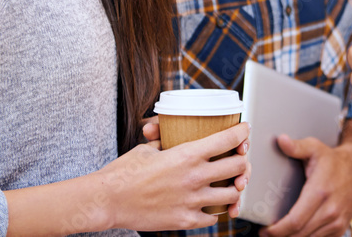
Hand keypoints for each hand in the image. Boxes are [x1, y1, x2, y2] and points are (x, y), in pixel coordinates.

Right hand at [96, 121, 251, 231]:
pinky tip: (210, 205)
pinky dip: (214, 210)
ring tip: (230, 185)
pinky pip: (212, 217)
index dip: (242, 132)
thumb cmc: (124, 172)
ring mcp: (192, 201)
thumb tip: (170, 133)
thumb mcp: (149, 148)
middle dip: (243, 162)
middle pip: (238, 167)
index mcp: (187, 154)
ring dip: (234, 188)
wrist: (108, 201)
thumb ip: (166, 140)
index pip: (228, 139)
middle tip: (240, 160)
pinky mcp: (185, 221)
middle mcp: (195, 177)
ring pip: (232, 195)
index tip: (244, 130)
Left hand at [259, 135, 351, 236]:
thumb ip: (297, 146)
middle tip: (266, 233)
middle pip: (299, 234)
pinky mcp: (341, 228)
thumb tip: (280, 140)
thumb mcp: (315, 148)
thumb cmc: (333, 160)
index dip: (277, 230)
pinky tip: (296, 233)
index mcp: (320, 192)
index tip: (265, 231)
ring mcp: (337, 221)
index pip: (295, 220)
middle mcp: (330, 210)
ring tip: (279, 234)